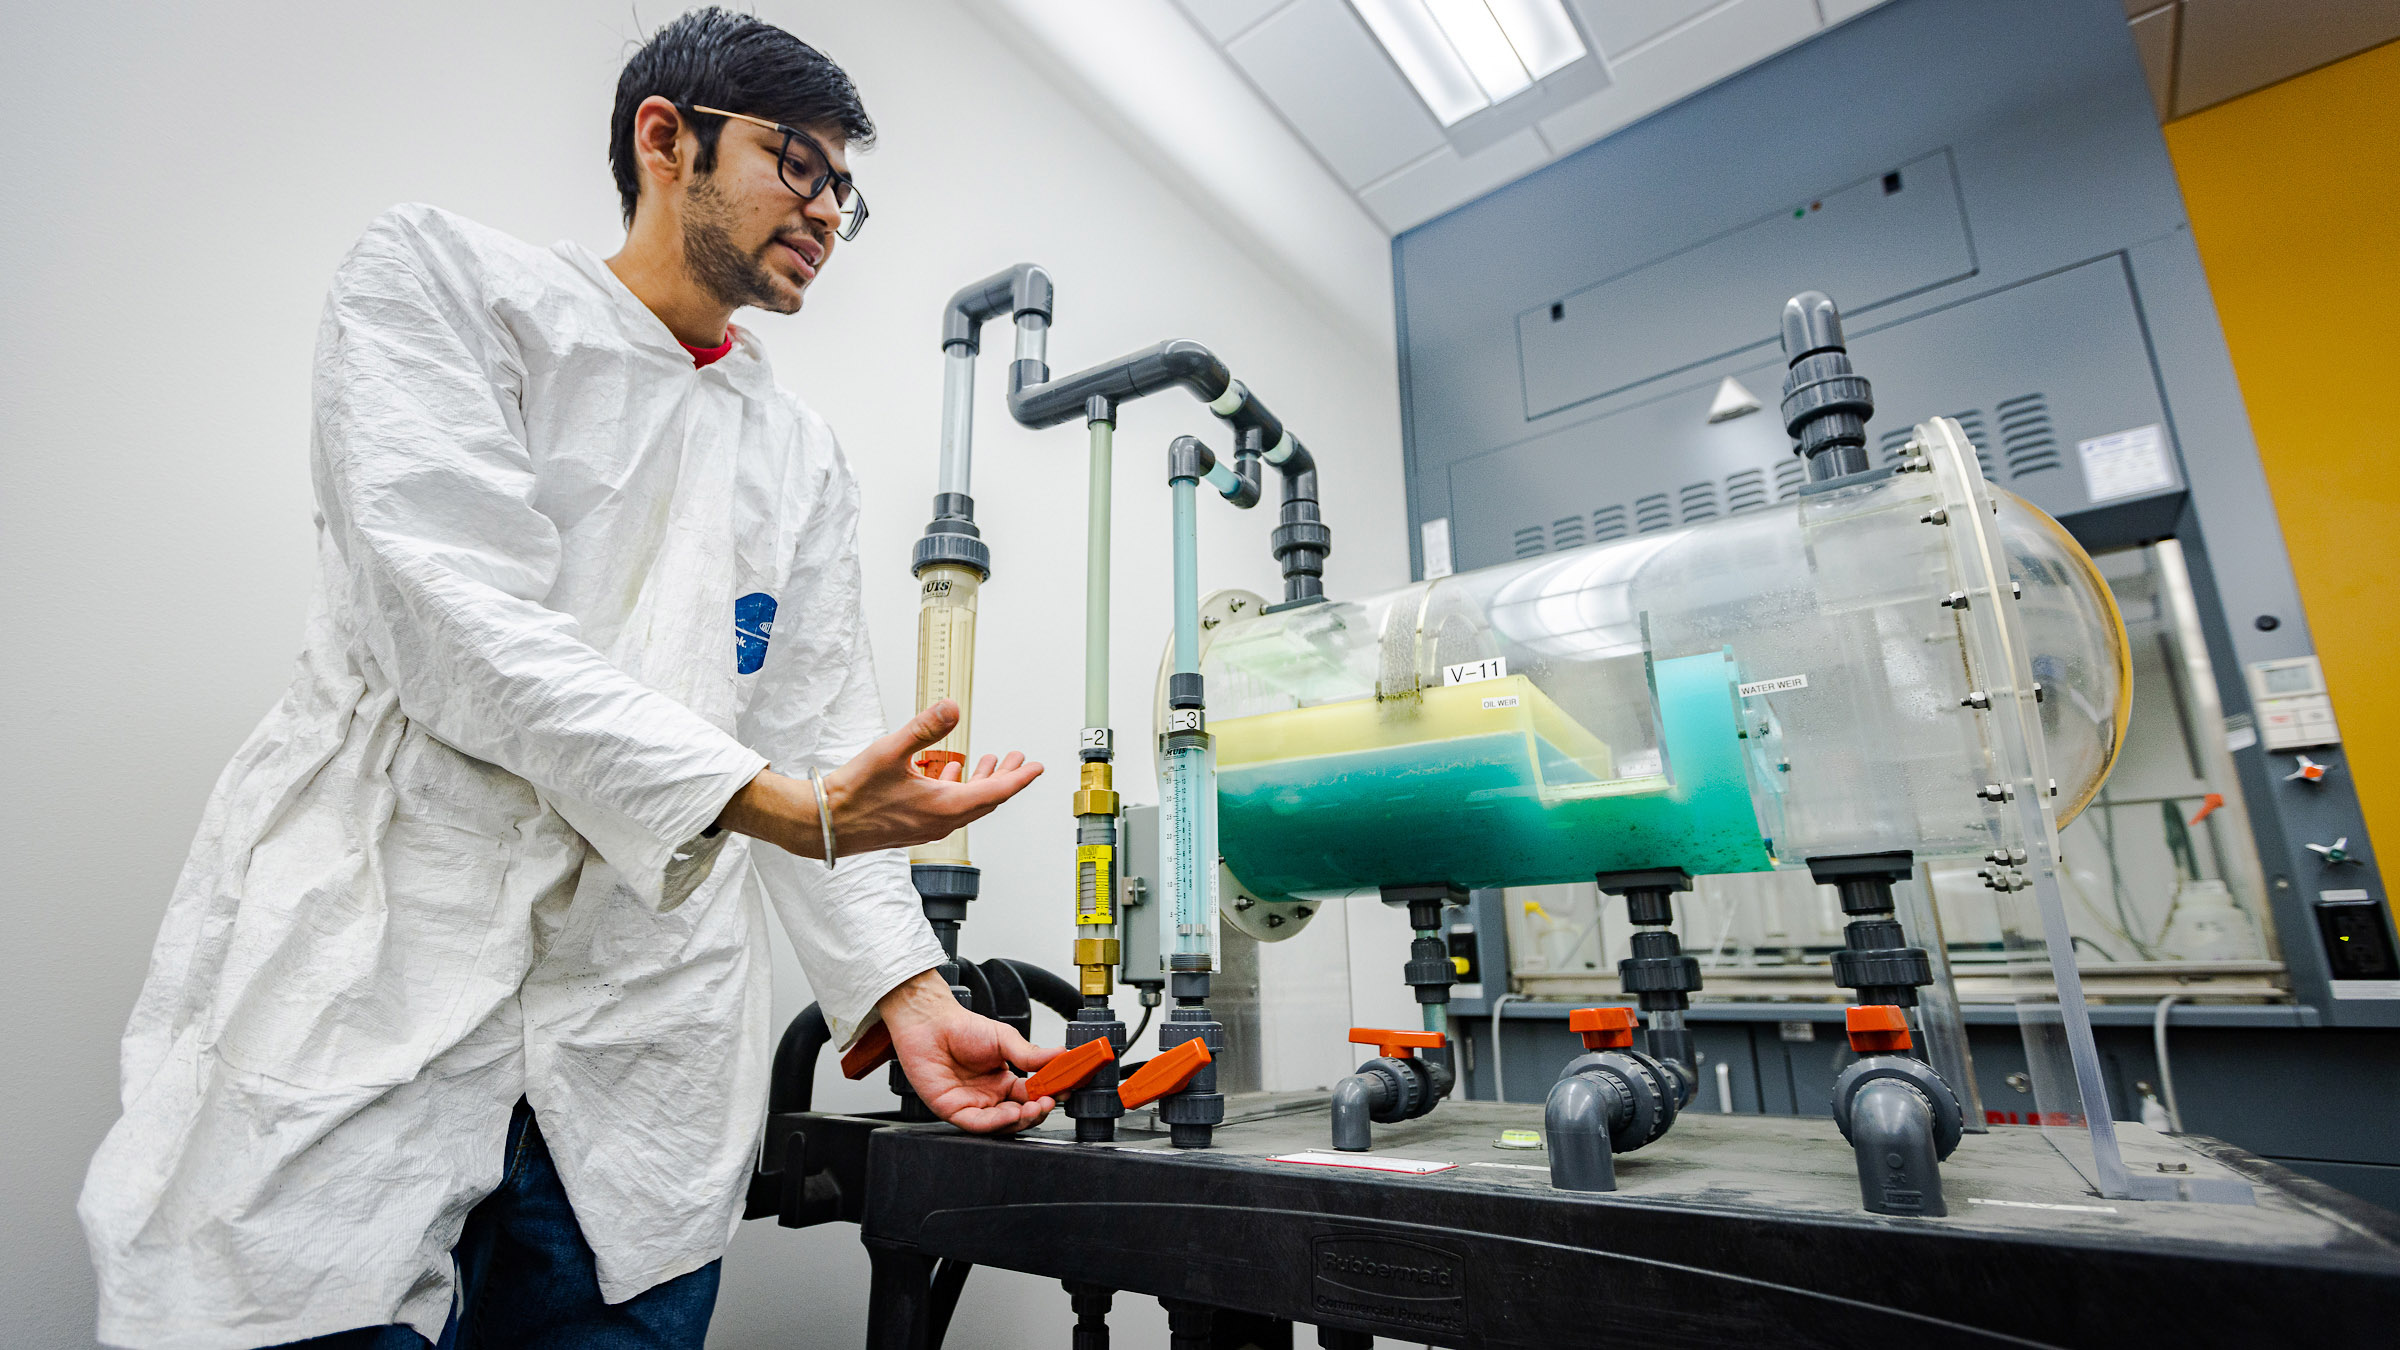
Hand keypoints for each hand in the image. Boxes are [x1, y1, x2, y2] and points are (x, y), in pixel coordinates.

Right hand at [715, 700, 1041, 859]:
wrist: (823, 824)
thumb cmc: (853, 794)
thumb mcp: (890, 752)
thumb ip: (924, 728)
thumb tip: (952, 708)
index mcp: (943, 807)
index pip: (995, 792)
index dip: (1019, 778)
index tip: (1036, 767)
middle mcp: (940, 822)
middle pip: (986, 800)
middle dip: (1005, 777)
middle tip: (1019, 759)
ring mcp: (927, 827)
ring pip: (966, 805)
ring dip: (980, 782)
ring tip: (988, 760)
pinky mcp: (913, 826)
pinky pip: (947, 808)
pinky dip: (956, 789)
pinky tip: (946, 772)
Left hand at [876, 970, 1059, 1132]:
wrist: (931, 1021)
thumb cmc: (962, 1027)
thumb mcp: (1004, 1038)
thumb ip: (1030, 1054)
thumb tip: (1061, 1054)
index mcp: (1002, 1082)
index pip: (1030, 1097)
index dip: (1047, 1097)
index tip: (1064, 1091)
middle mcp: (988, 1097)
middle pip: (1018, 1116)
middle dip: (1037, 1112)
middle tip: (1051, 1102)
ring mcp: (971, 1105)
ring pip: (1000, 1125)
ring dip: (1021, 1120)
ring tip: (1036, 1108)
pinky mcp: (952, 1110)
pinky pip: (978, 1124)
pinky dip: (997, 1123)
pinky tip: (1011, 1114)